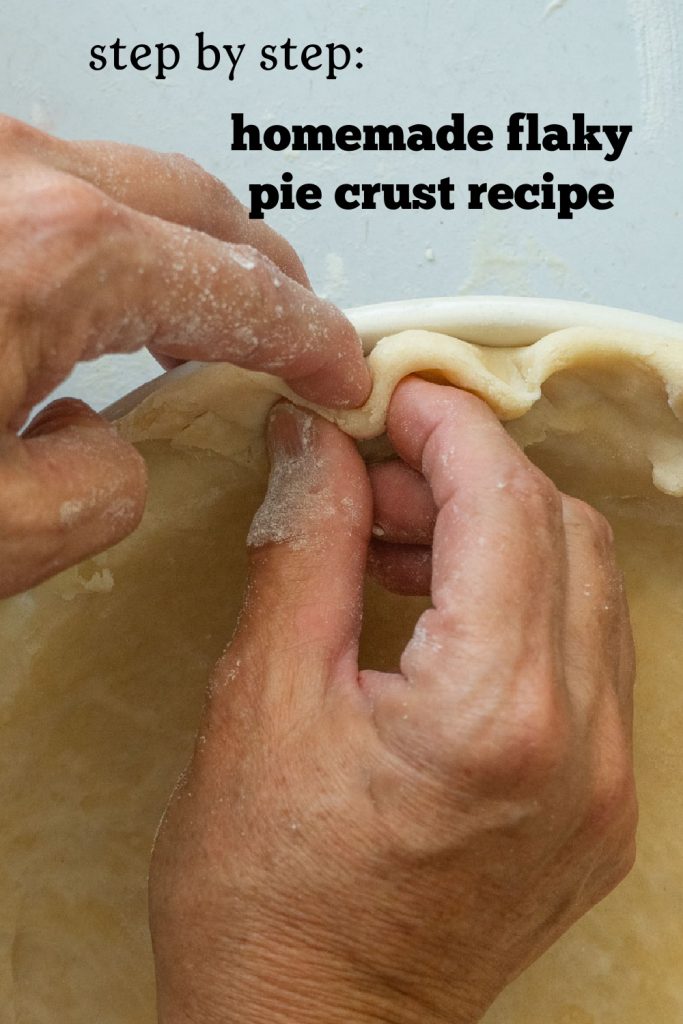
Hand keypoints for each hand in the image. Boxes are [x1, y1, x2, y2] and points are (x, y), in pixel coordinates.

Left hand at [0, 114, 368, 596]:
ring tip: (217, 317)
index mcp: (58, 255)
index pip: (246, 294)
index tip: (344, 372)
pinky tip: (108, 293)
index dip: (315, 342)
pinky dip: (115, 236)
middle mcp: (16, 178)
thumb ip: (96, 495)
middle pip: (202, 210)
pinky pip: (63, 187)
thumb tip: (110, 455)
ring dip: (191, 249)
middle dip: (269, 275)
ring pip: (134, 185)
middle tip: (302, 336)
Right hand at [149, 378, 636, 1023]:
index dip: (449, 429)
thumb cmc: (266, 901)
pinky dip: (522, 604)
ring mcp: (608, 786)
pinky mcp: (601, 809)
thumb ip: (307, 547)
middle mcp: (583, 749)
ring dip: (499, 537)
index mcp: (495, 716)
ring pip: (587, 587)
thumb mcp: (260, 700)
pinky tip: (441, 614)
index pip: (506, 504)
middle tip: (375, 482)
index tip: (395, 401)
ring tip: (396, 549)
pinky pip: (588, 657)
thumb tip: (320, 447)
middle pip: (564, 532)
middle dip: (471, 479)